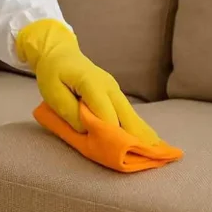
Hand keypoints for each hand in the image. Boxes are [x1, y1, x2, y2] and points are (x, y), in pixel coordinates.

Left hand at [16, 19, 158, 143]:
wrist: (60, 54)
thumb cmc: (53, 74)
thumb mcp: (52, 92)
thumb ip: (69, 112)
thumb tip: (87, 130)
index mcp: (92, 83)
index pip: (106, 114)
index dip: (111, 135)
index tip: (116, 154)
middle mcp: (109, 86)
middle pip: (126, 115)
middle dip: (136, 137)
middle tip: (151, 157)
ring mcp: (115, 90)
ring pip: (131, 115)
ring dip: (141, 134)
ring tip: (159, 153)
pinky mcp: (116, 96)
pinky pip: (128, 114)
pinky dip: (137, 128)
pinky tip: (150, 141)